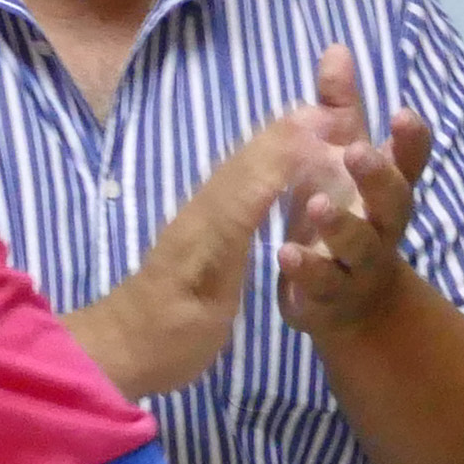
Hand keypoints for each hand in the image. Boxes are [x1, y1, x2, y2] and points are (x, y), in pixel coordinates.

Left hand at [68, 110, 323, 396]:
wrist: (124, 349)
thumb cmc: (173, 333)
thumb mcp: (210, 291)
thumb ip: (235, 230)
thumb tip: (270, 178)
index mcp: (214, 220)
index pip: (259, 167)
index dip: (296, 142)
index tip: (338, 125)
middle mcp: (207, 208)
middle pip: (251, 156)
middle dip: (293, 131)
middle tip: (339, 114)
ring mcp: (202, 217)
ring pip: (243, 165)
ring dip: (281, 142)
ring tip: (321, 128)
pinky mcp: (203, 231)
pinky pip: (239, 185)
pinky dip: (268, 167)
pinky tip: (287, 169)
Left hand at [276, 44, 434, 341]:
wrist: (352, 304)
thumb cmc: (347, 214)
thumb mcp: (340, 160)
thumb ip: (339, 109)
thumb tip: (337, 49)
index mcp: (387, 190)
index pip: (409, 161)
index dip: (411, 140)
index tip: (402, 113)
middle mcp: (383, 226)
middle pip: (395, 202)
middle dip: (379, 177)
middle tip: (359, 152)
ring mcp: (360, 265)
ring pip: (361, 246)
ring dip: (341, 225)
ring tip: (315, 204)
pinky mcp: (332, 298)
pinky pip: (325, 285)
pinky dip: (307, 270)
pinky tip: (285, 253)